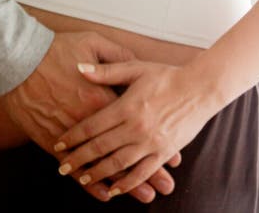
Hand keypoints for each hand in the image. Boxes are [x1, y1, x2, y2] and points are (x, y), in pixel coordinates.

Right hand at [1, 32, 179, 202]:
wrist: (19, 60)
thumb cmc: (55, 49)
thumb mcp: (92, 43)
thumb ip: (116, 57)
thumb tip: (134, 65)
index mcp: (103, 97)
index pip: (136, 126)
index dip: (154, 141)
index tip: (173, 157)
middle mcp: (91, 121)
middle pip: (124, 151)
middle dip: (148, 172)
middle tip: (165, 186)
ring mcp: (72, 134)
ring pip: (103, 165)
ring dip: (126, 183)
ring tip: (145, 195)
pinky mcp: (53, 142)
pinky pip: (77, 168)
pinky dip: (91, 184)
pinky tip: (106, 194)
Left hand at [53, 58, 217, 197]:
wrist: (200, 88)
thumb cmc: (166, 75)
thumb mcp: (135, 68)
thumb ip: (106, 72)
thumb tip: (79, 68)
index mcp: (127, 106)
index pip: (92, 125)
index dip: (73, 137)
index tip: (59, 144)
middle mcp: (136, 127)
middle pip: (101, 147)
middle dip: (79, 159)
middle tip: (62, 168)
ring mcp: (151, 142)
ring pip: (118, 163)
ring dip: (98, 174)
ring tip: (82, 179)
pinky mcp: (164, 152)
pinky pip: (142, 172)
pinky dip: (127, 184)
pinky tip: (114, 190)